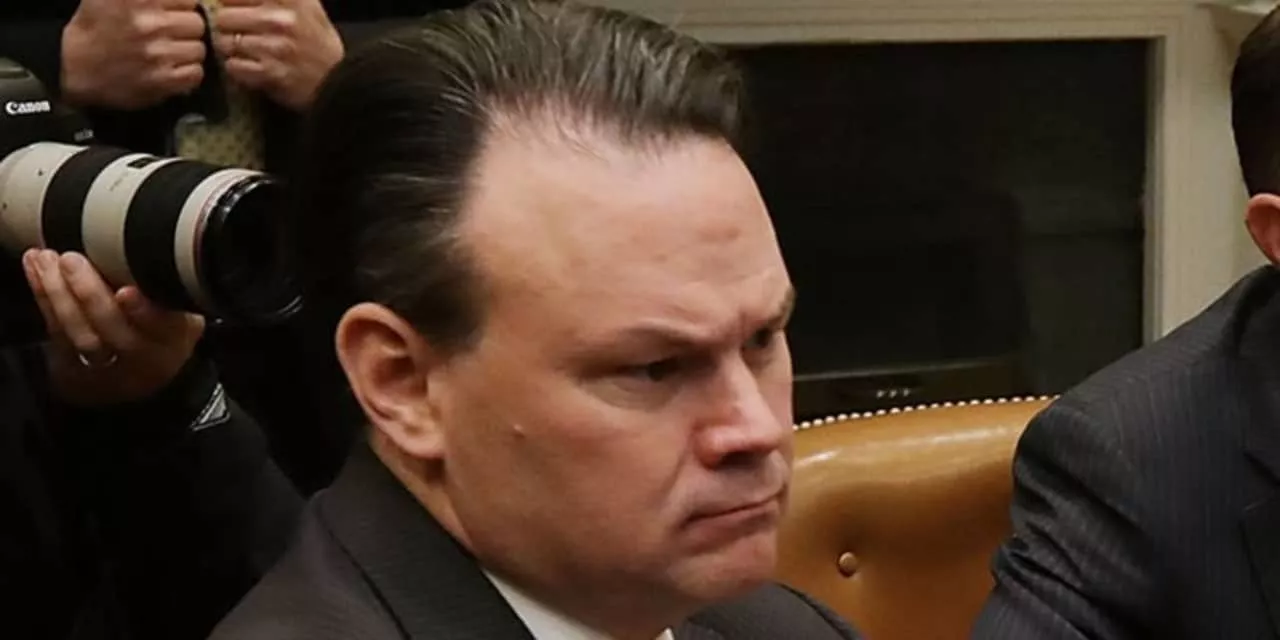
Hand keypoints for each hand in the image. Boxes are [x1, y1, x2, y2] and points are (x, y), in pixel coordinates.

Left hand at [23, 249, 205, 406]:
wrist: (147, 368)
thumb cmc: (164, 324)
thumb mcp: (181, 304)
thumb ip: (165, 282)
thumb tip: (139, 240)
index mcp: (177, 336)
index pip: (164, 327)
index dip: (144, 312)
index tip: (126, 292)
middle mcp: (147, 357)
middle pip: (117, 333)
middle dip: (91, 295)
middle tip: (72, 260)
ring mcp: (110, 368)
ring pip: (83, 337)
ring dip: (59, 295)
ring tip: (47, 261)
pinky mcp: (77, 370)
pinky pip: (58, 336)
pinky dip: (45, 300)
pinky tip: (38, 272)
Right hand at [61, 0, 207, 109]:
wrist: (73, 66)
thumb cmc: (95, 26)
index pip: (189, 0)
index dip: (183, 7)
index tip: (173, 13)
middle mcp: (151, 23)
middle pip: (197, 23)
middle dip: (187, 29)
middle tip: (172, 34)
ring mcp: (157, 53)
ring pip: (199, 49)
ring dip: (188, 52)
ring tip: (170, 52)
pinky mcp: (161, 80)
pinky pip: (195, 73)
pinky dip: (188, 73)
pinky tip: (172, 69)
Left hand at [214, 0, 343, 110]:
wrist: (340, 82)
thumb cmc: (319, 42)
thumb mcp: (308, 6)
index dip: (229, 2)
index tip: (234, 9)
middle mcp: (280, 19)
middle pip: (224, 16)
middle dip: (226, 26)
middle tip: (236, 32)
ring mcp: (274, 47)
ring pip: (225, 42)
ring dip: (230, 49)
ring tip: (244, 51)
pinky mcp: (270, 73)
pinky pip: (233, 66)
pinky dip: (237, 68)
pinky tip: (249, 66)